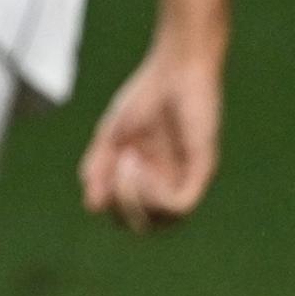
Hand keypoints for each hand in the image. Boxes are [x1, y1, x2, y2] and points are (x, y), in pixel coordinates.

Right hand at [79, 34, 223, 233]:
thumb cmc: (145, 97)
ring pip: (161, 222)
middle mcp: (168, 184)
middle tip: (117, 167)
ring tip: (129, 163)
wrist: (174, 69)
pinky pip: (180, 207)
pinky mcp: (202, 170)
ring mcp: (185, 179)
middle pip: (142, 226)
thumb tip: (92, 207)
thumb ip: (98, 169)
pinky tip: (140, 166)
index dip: (109, 204)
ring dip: (134, 199)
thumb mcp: (111, 136)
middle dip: (120, 205)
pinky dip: (153, 195)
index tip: (103, 168)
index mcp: (147, 179)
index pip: (127, 216)